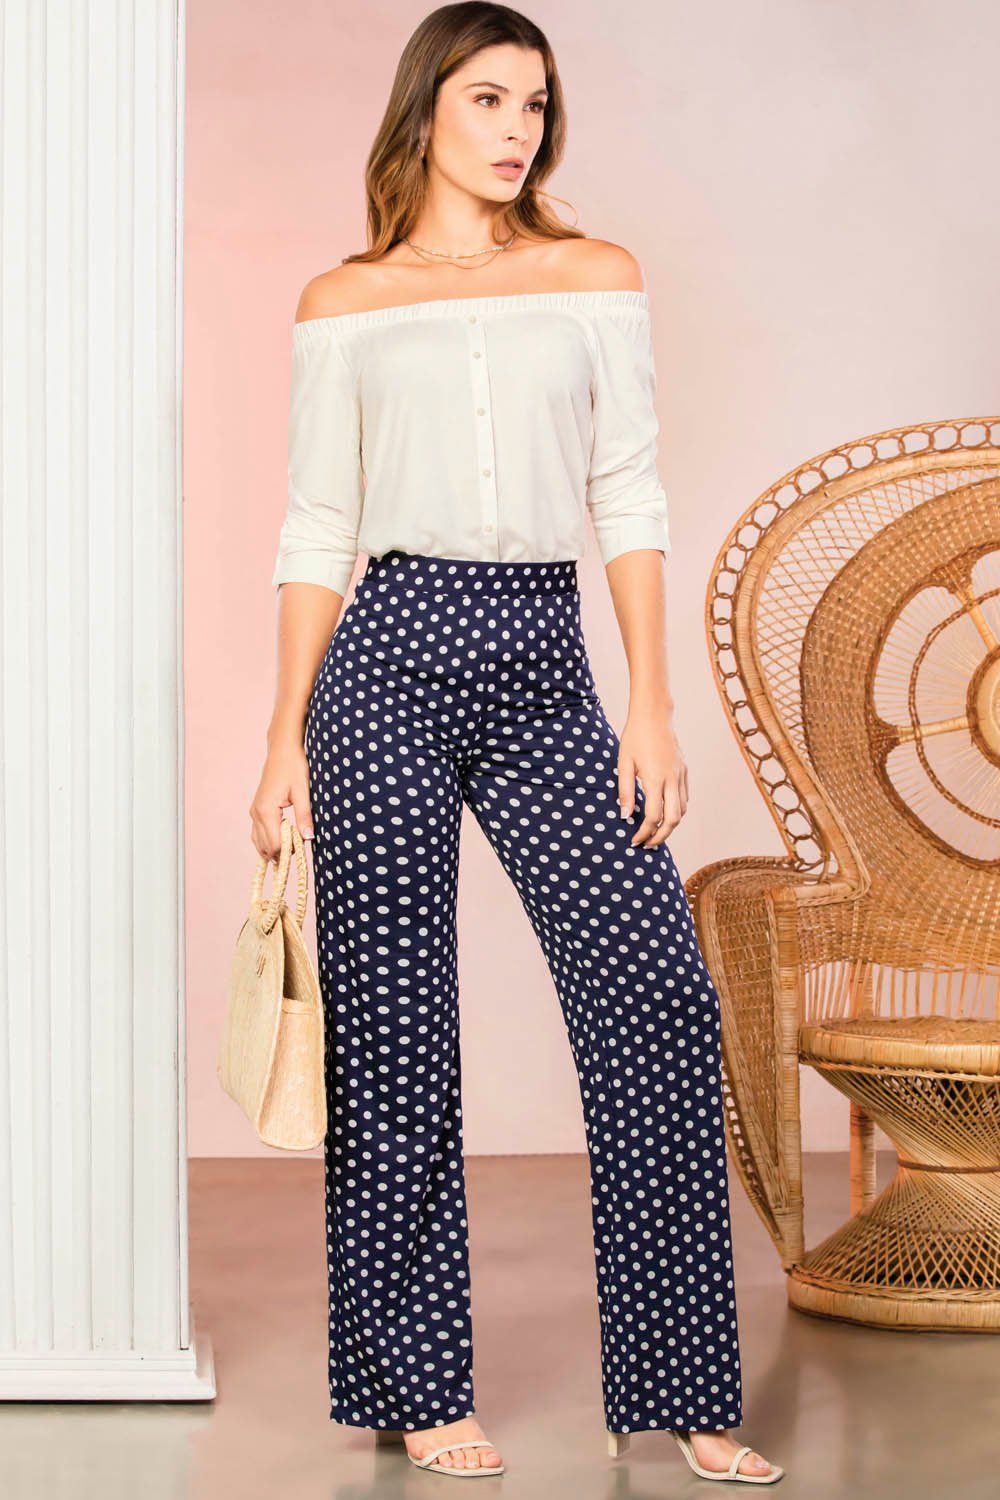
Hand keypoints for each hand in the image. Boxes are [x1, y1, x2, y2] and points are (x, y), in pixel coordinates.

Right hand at [249, 740, 313, 861]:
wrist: (282, 751)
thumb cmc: (293, 767)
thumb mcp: (302, 792)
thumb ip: (304, 816)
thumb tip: (308, 838)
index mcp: (266, 810)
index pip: (275, 844)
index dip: (289, 851)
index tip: (303, 848)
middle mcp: (256, 813)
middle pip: (265, 846)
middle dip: (281, 853)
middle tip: (298, 852)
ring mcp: (254, 811)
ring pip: (259, 842)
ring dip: (273, 849)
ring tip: (290, 850)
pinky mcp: (256, 809)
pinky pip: (258, 833)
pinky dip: (267, 841)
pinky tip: (280, 842)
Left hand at [617, 701, 687, 846]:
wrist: (654, 715)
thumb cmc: (634, 737)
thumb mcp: (623, 764)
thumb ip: (624, 791)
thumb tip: (624, 816)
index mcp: (655, 779)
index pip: (653, 816)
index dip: (644, 832)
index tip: (634, 840)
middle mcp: (672, 779)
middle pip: (674, 819)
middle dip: (661, 836)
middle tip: (647, 844)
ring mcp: (681, 775)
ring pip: (682, 810)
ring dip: (670, 825)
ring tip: (655, 831)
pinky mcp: (684, 770)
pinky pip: (684, 797)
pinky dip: (676, 810)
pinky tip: (664, 812)